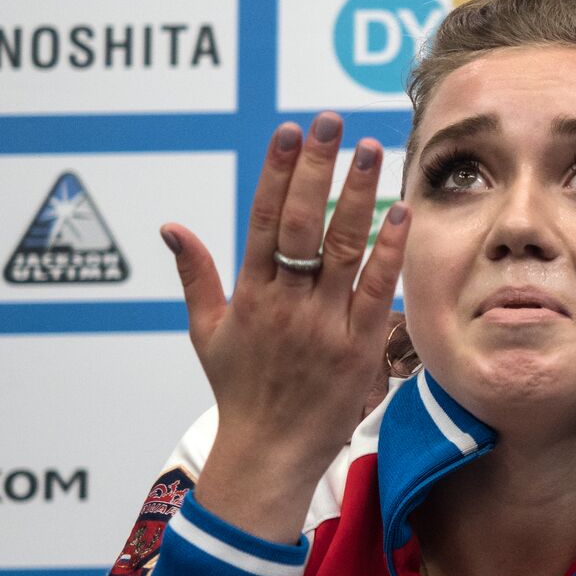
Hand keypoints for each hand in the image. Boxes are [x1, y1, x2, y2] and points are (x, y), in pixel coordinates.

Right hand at [160, 112, 409, 541]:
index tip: (290, 131)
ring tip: (371, 149)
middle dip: (318, 168)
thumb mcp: (207, 332)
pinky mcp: (359, 346)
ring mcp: (324, 324)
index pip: (264, 220)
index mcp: (249, 294)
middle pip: (303, 223)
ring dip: (358, 194)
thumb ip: (195, 275)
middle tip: (332, 122)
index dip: (278, 172)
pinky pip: (378, 288)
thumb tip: (172, 227)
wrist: (270, 453)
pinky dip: (390, 248)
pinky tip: (402, 210)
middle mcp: (285, 303)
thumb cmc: (241, 391)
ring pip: (343, 247)